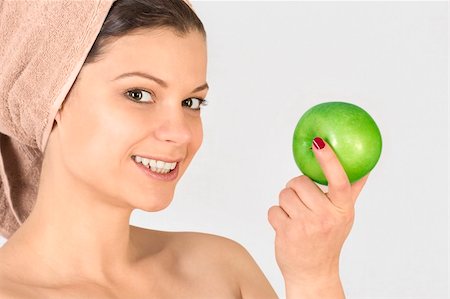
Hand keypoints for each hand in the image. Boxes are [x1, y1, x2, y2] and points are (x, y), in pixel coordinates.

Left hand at [268, 137, 368, 286]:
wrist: (314, 273)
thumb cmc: (329, 239)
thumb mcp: (345, 216)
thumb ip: (351, 191)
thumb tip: (365, 169)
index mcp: (342, 209)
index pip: (338, 180)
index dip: (329, 159)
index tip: (319, 142)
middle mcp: (326, 217)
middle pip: (299, 182)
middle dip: (296, 189)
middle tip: (302, 202)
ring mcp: (305, 225)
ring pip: (284, 194)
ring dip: (285, 203)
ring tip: (296, 216)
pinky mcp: (287, 233)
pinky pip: (273, 209)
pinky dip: (276, 216)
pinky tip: (287, 227)